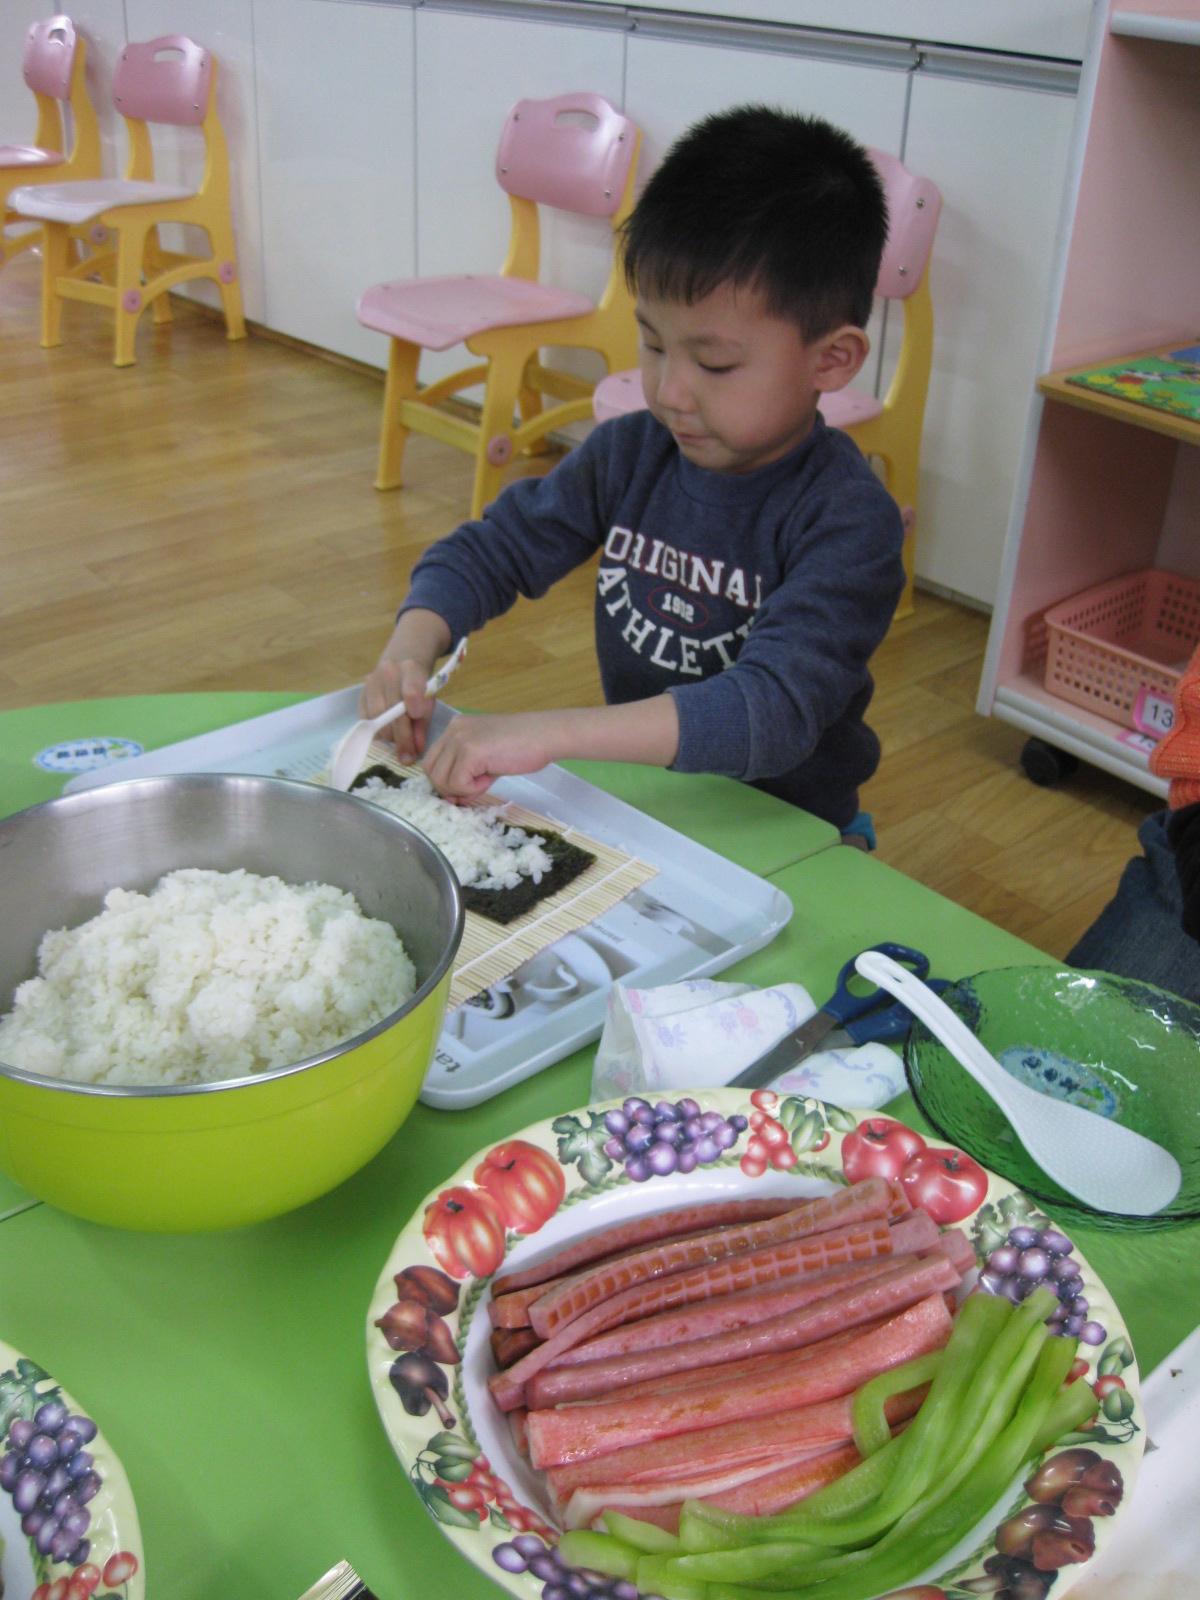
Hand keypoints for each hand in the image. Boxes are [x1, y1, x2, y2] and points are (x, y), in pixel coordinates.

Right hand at [359, 657, 438, 763]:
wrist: (401, 663)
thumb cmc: (420, 687)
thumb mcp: (428, 702)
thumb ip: (422, 725)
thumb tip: (416, 751)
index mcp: (411, 669)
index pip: (411, 692)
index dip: (414, 712)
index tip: (418, 732)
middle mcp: (389, 672)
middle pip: (392, 710)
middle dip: (401, 738)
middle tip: (408, 757)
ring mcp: (371, 682)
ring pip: (377, 716)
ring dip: (389, 735)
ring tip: (399, 742)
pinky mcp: (361, 693)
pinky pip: (365, 719)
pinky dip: (376, 731)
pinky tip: (387, 735)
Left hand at [422, 697, 680, 797]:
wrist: (546, 736)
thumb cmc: (523, 746)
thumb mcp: (487, 758)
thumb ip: (466, 773)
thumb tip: (451, 798)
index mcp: (456, 728)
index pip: (432, 761)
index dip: (446, 781)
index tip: (467, 787)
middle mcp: (453, 730)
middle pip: (431, 771)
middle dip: (450, 788)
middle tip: (476, 788)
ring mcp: (460, 739)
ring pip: (441, 780)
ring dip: (462, 789)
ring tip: (486, 780)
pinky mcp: (470, 751)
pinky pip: (457, 784)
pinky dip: (472, 789)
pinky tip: (490, 778)